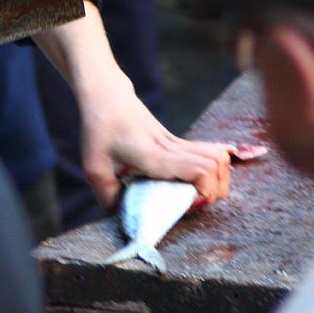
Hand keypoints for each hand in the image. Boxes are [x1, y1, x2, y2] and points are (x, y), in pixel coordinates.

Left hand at [79, 77, 232, 208]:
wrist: (107, 96)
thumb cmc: (99, 130)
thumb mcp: (94, 167)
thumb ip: (108, 195)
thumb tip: (120, 216)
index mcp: (154, 156)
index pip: (199, 170)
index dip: (205, 191)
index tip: (190, 205)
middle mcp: (171, 148)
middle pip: (217, 164)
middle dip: (216, 190)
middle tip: (196, 204)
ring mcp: (177, 142)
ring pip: (218, 156)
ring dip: (219, 178)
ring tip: (201, 195)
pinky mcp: (177, 141)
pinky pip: (210, 151)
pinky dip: (217, 166)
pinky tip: (212, 177)